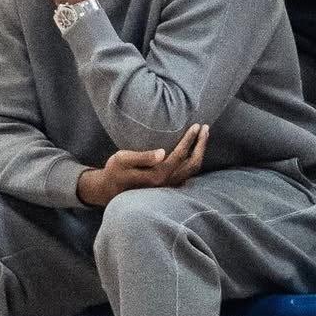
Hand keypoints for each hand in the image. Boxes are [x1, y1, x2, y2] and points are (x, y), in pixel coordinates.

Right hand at [77, 124, 209, 206]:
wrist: (109, 189)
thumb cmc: (115, 171)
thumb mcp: (123, 159)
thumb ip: (143, 157)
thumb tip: (163, 152)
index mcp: (158, 174)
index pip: (181, 154)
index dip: (190, 139)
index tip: (197, 125)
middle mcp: (167, 182)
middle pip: (192, 163)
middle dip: (201, 144)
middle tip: (206, 128)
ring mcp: (169, 185)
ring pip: (192, 170)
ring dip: (200, 152)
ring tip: (203, 137)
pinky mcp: (168, 186)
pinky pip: (188, 173)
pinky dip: (194, 161)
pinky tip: (194, 152)